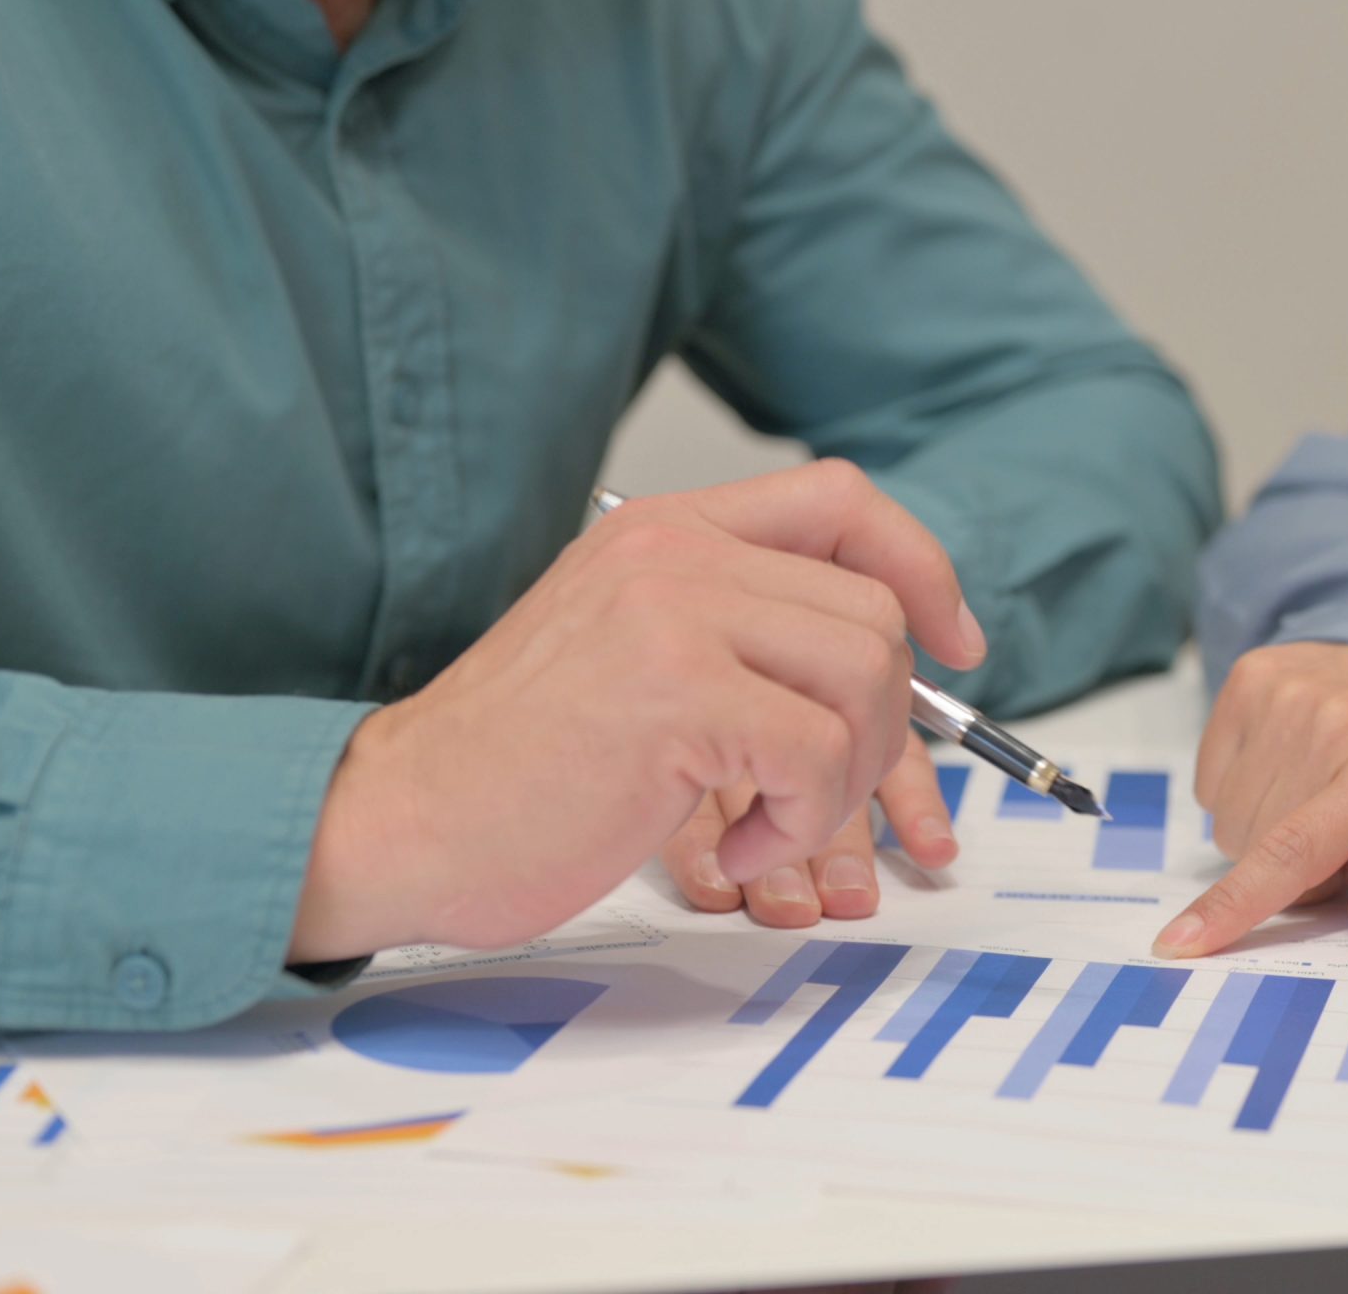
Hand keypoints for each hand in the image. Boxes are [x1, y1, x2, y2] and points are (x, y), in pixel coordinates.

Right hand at [288, 460, 982, 960]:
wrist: (391, 822)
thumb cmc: (512, 768)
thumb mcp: (627, 647)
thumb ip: (734, 622)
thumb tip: (881, 651)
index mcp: (664, 529)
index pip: (843, 500)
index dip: (922, 568)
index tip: (956, 642)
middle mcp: (673, 551)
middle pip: (875, 608)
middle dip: (884, 722)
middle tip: (824, 792)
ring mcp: (674, 614)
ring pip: (866, 677)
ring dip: (844, 779)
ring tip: (771, 823)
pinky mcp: (678, 695)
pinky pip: (820, 754)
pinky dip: (802, 820)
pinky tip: (741, 847)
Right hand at [1152, 643, 1347, 957]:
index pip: (1293, 851)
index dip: (1234, 904)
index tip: (1180, 943)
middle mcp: (1326, 726)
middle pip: (1252, 848)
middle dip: (1289, 868)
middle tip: (1341, 837)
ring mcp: (1282, 694)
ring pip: (1227, 817)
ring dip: (1264, 829)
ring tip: (1318, 796)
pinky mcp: (1251, 676)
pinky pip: (1211, 778)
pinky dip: (1242, 788)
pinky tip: (1290, 764)